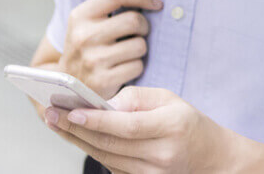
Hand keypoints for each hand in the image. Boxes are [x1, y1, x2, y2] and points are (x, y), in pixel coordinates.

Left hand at [45, 87, 235, 173]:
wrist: (212, 158)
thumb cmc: (188, 123)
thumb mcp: (170, 99)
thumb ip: (137, 97)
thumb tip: (105, 103)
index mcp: (172, 127)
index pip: (127, 126)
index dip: (97, 119)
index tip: (71, 111)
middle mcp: (163, 155)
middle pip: (111, 144)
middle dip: (77, 128)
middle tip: (51, 113)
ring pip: (107, 158)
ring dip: (79, 141)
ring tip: (58, 123)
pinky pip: (112, 167)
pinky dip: (93, 152)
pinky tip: (78, 137)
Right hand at [60, 0, 163, 99]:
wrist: (68, 86)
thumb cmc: (86, 49)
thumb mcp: (87, 24)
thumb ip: (110, 9)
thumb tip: (152, 0)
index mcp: (80, 16)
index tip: (156, 4)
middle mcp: (84, 36)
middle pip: (133, 20)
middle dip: (144, 27)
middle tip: (139, 33)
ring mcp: (92, 59)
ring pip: (140, 45)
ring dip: (140, 49)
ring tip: (128, 53)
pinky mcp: (103, 80)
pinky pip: (137, 66)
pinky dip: (137, 67)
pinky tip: (124, 69)